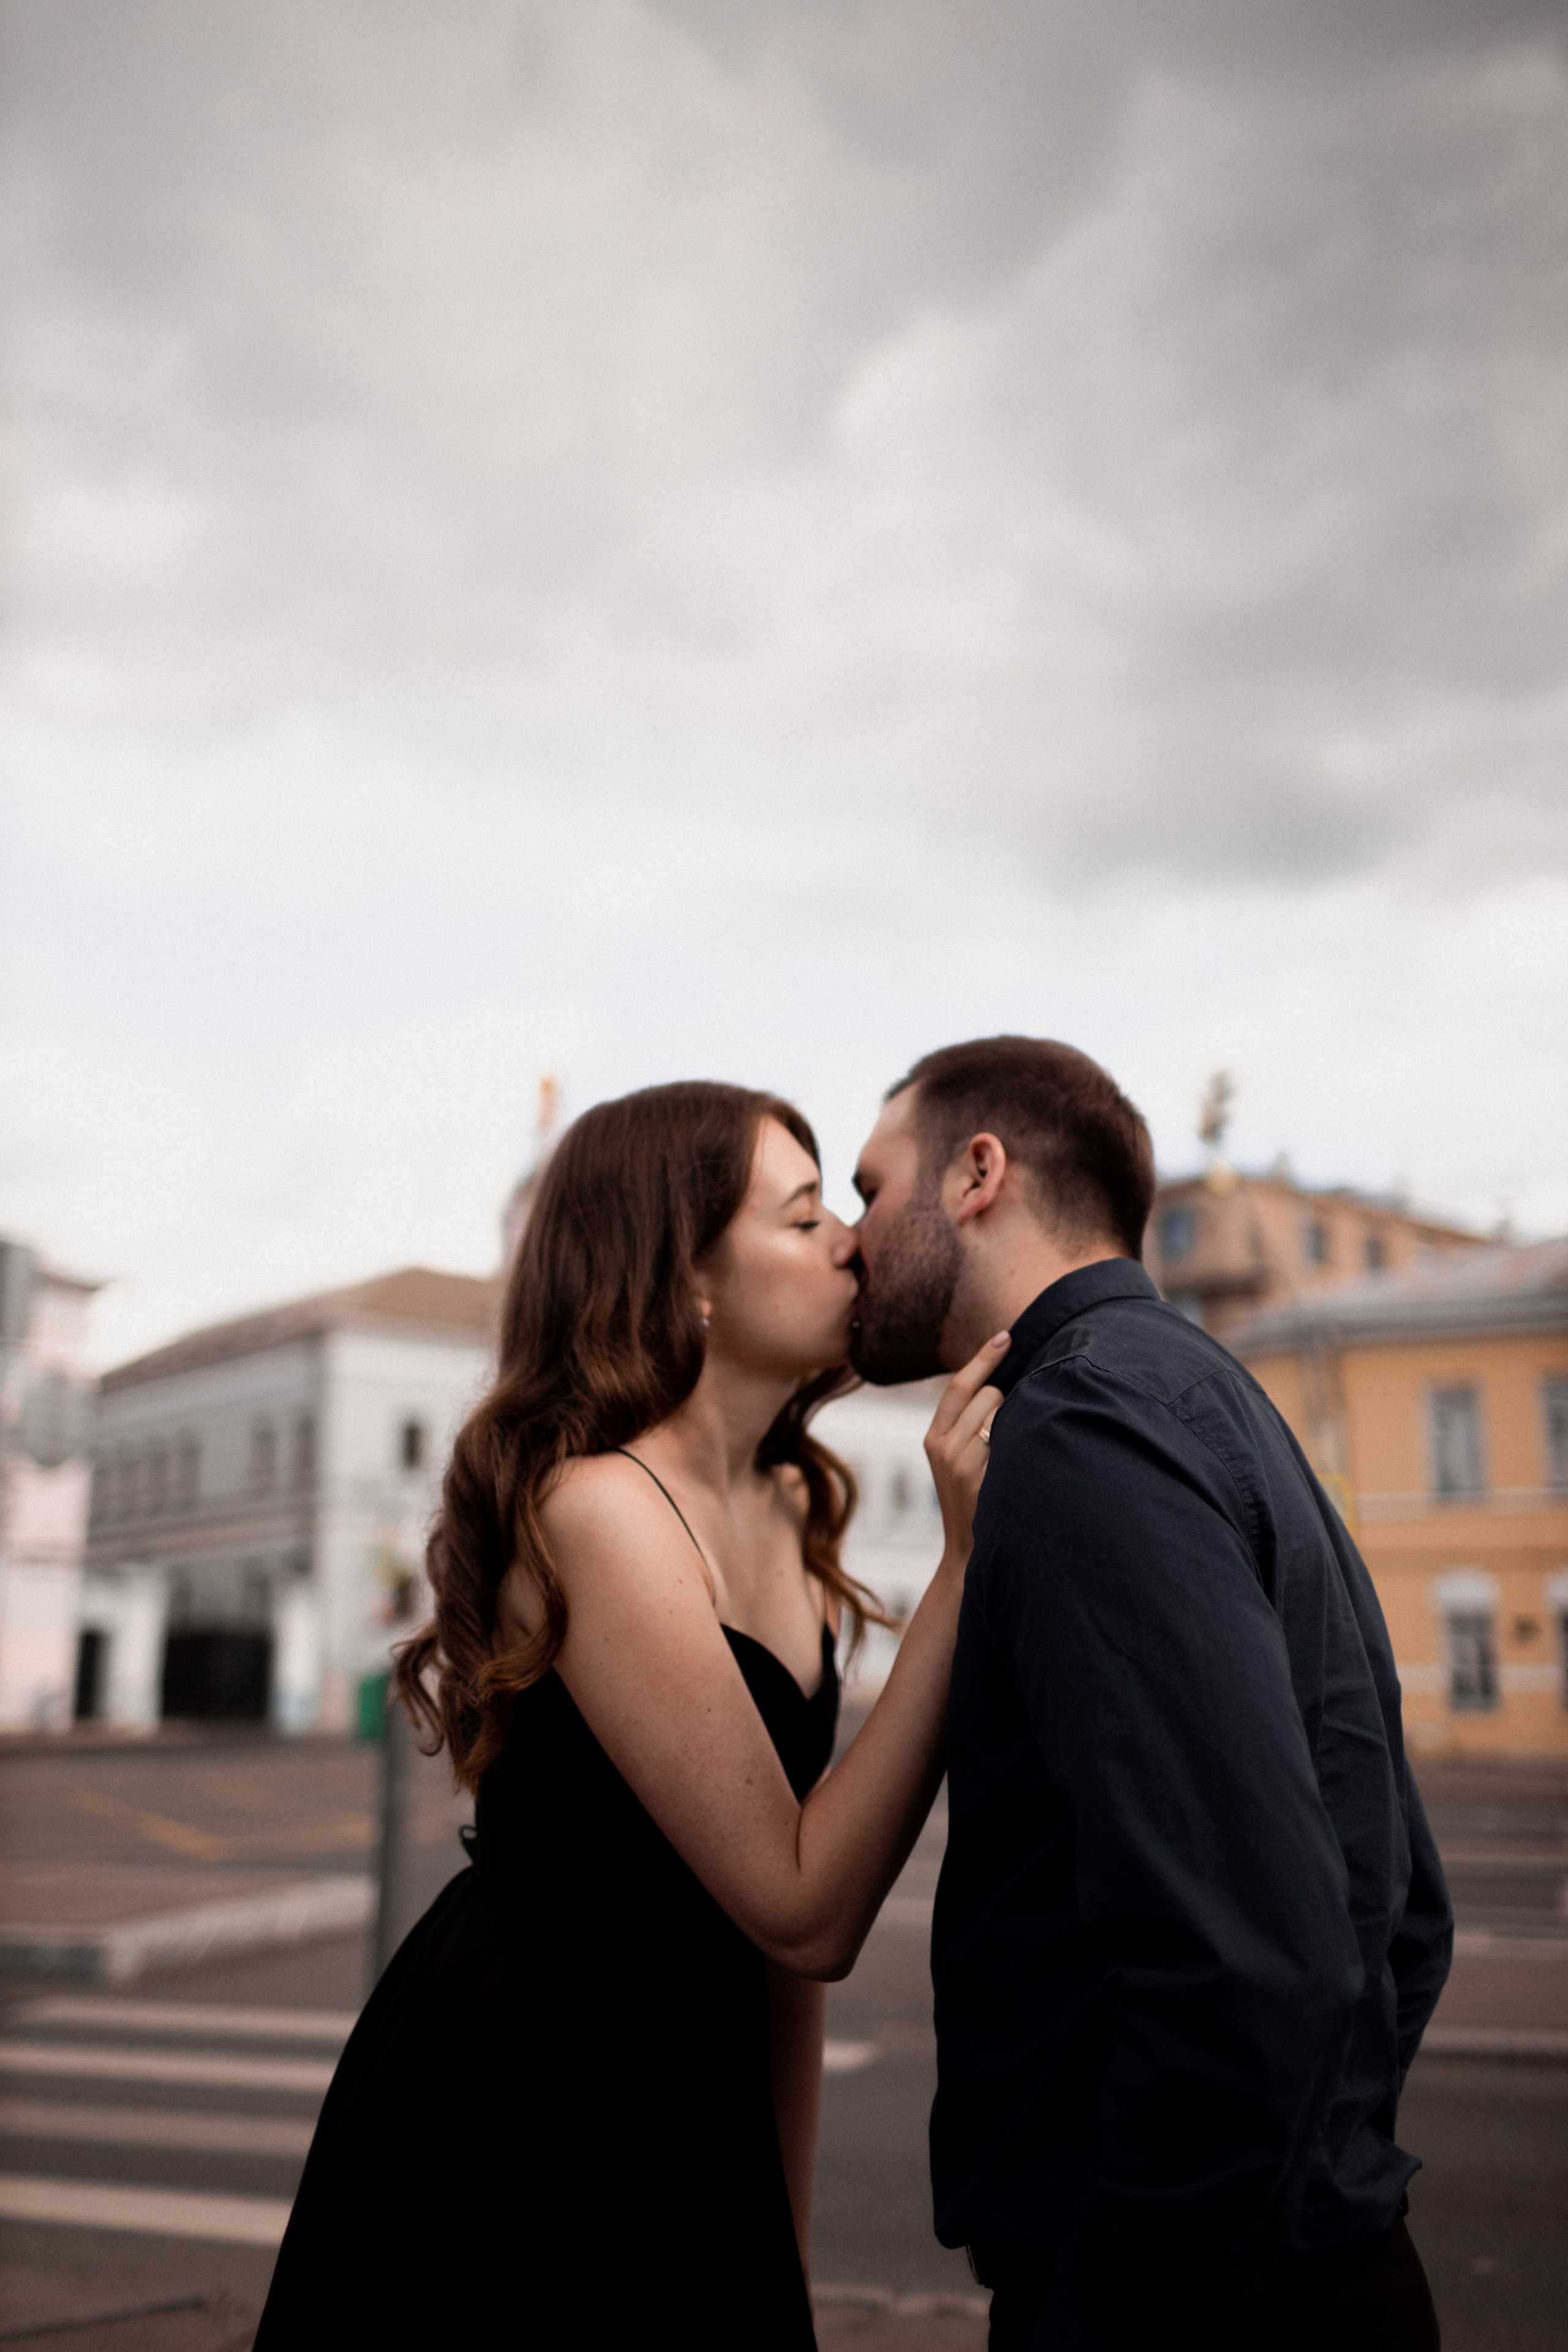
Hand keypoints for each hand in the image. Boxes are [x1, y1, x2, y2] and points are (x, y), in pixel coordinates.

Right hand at [923, 1333, 1007, 1567]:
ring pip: (999, 1410)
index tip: (1004, 1336)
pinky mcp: (977, 1474)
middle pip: (986, 1394)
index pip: (957, 1385)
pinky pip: (1007, 1434)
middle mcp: (942, 1444)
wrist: (968, 1551)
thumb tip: (998, 1386)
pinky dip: (1018, 1438)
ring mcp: (959, 1459)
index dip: (981, 1358)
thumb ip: (967, 1427)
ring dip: (1014, 1421)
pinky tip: (1015, 1462)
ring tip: (1010, 1454)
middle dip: (1005, 1401)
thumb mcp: (956, 1461)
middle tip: (1009, 1433)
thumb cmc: (973, 1500)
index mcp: (933, 1437)